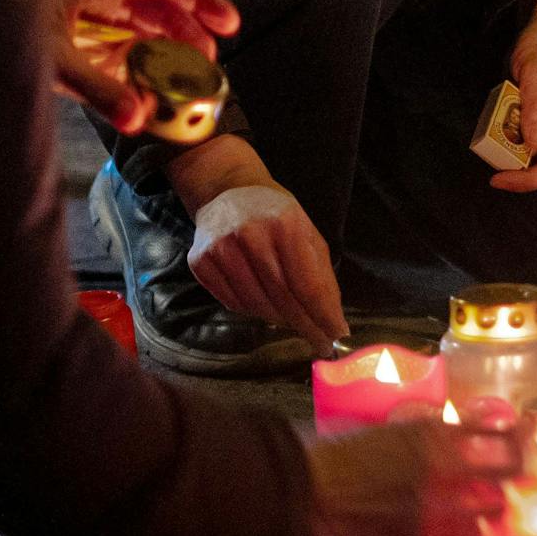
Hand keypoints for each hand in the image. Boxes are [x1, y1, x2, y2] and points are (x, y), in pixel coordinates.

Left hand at [44, 0, 238, 134]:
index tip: (228, 24)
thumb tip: (140, 119)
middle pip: (161, 3)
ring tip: (189, 75)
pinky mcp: (80, 42)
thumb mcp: (53, 62)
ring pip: (145, 26)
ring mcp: (89, 18)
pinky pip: (124, 49)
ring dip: (170, 49)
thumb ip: (99, 89)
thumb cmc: (1, 37)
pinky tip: (152, 88)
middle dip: (191, 30)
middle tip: (211, 60)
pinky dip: (143, 66)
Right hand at [170, 136, 346, 350]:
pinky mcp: (200, 261)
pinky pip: (232, 302)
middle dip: (305, 325)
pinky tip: (266, 307)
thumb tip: (332, 316)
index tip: (337, 337)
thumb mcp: (306, 231)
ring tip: (294, 322)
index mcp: (285, 224)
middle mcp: (250, 236)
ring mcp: (220, 249)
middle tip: (321, 344)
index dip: (322, 315)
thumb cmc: (276, 214)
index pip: (306, 283)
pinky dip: (253, 311)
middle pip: (282, 298)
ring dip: (279, 320)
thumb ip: (320, 272)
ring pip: (255, 305)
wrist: (227, 191)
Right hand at [303, 412, 524, 535]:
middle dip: (513, 467)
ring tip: (483, 504)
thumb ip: (427, 429)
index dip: (520, 431)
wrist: (301, 499)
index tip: (525, 429)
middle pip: (507, 466)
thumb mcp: (386, 429)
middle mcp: (440, 466)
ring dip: (491, 503)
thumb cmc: (335, 461)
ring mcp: (434, 506)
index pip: (498, 428)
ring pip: (493, 506)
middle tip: (511, 469)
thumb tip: (457, 425)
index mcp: (429, 432)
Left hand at [492, 0, 536, 193]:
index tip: (498, 178)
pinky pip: (523, 141)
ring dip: (510, 157)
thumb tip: (536, 146)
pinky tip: (495, 131)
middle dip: (516, 172)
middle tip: (489, 160)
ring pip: (531, 158)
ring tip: (490, 144)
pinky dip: (507, 142)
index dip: (527, 180)